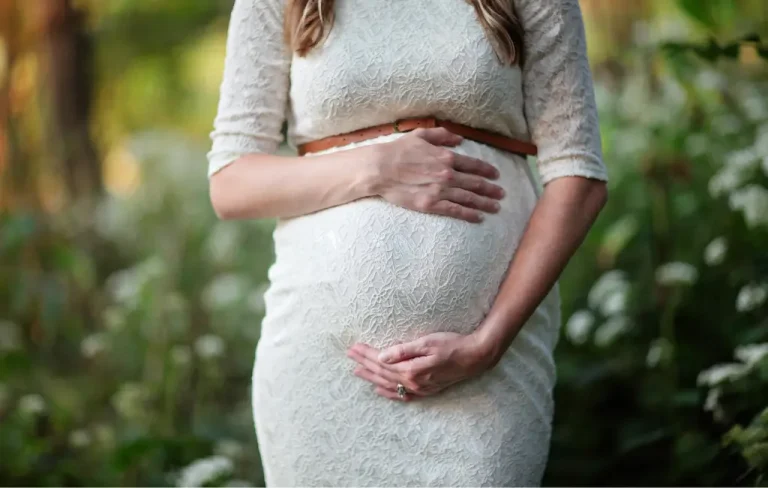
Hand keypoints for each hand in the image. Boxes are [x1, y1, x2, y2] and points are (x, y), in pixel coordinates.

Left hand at [345, 331, 495, 401]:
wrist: (474, 357)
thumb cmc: (452, 345)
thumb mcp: (427, 342)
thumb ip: (403, 350)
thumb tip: (382, 356)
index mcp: (411, 370)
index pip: (381, 361)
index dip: (366, 354)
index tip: (353, 347)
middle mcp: (413, 382)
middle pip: (382, 373)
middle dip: (364, 364)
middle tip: (349, 356)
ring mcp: (419, 388)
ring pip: (389, 384)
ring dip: (372, 377)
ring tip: (357, 372)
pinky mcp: (426, 390)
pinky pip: (402, 395)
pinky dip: (388, 393)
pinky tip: (379, 390)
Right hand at [370, 127, 505, 222]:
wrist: (381, 169)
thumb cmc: (398, 150)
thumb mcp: (420, 135)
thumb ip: (442, 135)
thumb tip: (459, 139)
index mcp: (446, 157)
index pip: (473, 165)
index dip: (487, 170)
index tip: (496, 175)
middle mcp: (447, 174)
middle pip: (475, 183)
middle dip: (491, 189)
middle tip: (502, 194)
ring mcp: (440, 191)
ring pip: (469, 198)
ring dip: (485, 203)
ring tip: (496, 207)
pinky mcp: (431, 204)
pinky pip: (455, 210)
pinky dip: (469, 214)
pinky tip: (479, 217)